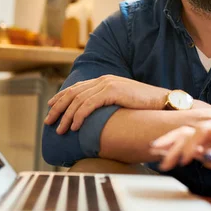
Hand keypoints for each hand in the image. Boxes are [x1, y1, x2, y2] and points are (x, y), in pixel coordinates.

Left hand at [44, 75, 169, 133]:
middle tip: (48, 121)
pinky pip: (89, 104)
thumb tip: (95, 117)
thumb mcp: (121, 102)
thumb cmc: (144, 105)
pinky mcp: (113, 91)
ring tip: (61, 130)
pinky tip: (75, 126)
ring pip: (78, 100)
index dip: (61, 97)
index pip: (77, 87)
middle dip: (58, 107)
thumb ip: (107, 103)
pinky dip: (79, 116)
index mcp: (105, 80)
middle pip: (73, 93)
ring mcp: (108, 84)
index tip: (51, 107)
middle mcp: (104, 80)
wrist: (161, 101)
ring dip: (67, 116)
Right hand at [150, 119, 210, 193]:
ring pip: (189, 139)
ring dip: (171, 147)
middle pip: (191, 132)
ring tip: (157, 157)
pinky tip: (166, 160)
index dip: (190, 143)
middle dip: (172, 142)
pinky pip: (192, 150)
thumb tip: (208, 158)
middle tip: (158, 154)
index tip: (183, 159)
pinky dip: (177, 153)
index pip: (204, 131)